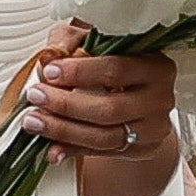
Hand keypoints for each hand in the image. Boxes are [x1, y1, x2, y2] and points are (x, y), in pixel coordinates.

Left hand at [15, 29, 182, 195]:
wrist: (136, 92)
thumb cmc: (115, 62)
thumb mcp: (93, 41)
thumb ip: (69, 43)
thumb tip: (47, 58)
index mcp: (155, 65)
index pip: (116, 70)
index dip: (79, 72)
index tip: (50, 71)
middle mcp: (160, 98)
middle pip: (110, 108)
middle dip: (66, 105)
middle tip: (36, 97)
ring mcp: (154, 127)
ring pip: (105, 136)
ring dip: (64, 131)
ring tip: (35, 122)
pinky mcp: (143, 149)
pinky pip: (103, 153)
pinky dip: (73, 150)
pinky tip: (52, 147)